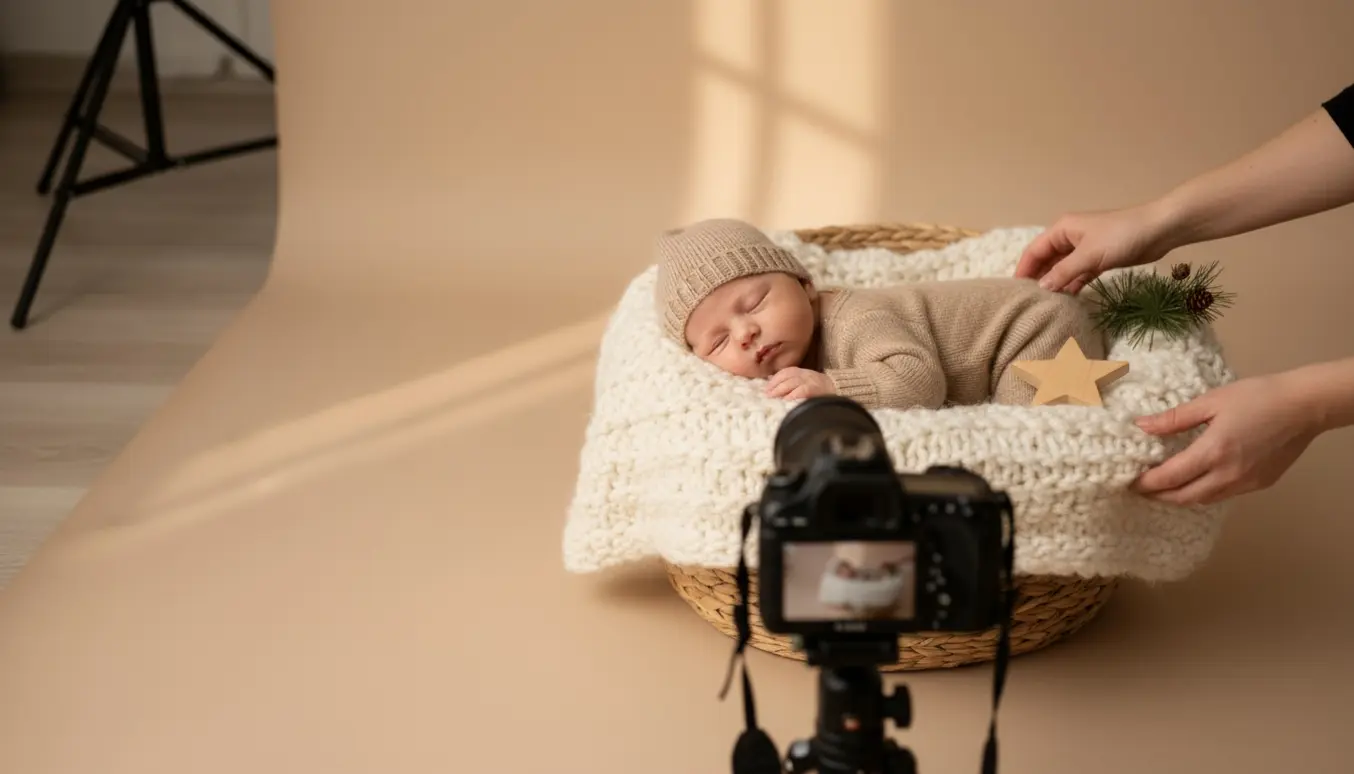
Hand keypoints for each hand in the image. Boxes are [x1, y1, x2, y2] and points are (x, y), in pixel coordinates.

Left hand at [765, 367, 834, 399]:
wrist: (842, 390)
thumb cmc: (821, 390)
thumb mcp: (805, 382)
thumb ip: (791, 383)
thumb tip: (772, 384)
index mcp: (803, 372)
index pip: (785, 372)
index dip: (774, 380)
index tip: (766, 388)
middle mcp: (806, 374)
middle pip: (787, 377)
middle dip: (775, 386)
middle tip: (766, 395)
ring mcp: (812, 381)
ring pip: (792, 382)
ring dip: (780, 390)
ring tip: (772, 398)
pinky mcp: (816, 389)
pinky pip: (802, 390)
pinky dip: (792, 395)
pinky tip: (785, 400)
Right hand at [1015, 204, 1176, 293]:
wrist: (1159, 230)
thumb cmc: (1121, 236)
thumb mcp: (1089, 255)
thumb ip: (1064, 272)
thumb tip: (1041, 287)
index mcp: (1062, 229)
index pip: (1034, 250)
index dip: (1023, 269)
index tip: (1015, 290)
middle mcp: (1070, 237)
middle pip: (1047, 260)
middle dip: (1038, 278)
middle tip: (1029, 301)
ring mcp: (1085, 248)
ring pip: (1062, 268)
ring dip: (1055, 283)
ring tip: (1045, 304)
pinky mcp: (1099, 258)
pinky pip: (1078, 273)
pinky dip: (1072, 285)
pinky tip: (1066, 300)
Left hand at [1132, 372, 1324, 504]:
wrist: (1305, 406)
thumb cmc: (1257, 396)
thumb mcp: (1211, 401)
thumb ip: (1174, 418)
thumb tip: (1141, 426)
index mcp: (1213, 452)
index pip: (1169, 478)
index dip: (1146, 483)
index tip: (1130, 482)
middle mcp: (1228, 474)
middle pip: (1184, 497)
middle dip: (1159, 497)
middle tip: (1142, 490)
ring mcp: (1247, 482)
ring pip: (1205, 500)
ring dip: (1182, 497)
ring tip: (1165, 488)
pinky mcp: (1261, 484)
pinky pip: (1225, 495)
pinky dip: (1205, 493)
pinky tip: (1198, 481)